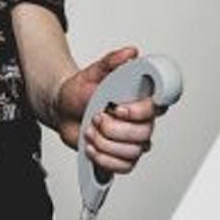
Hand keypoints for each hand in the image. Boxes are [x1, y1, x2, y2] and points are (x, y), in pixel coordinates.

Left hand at [48, 46, 158, 176]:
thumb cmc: (80, 90)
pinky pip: (124, 167)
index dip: (139, 112)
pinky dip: (104, 159)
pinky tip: (92, 148)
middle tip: (95, 118)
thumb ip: (112, 61)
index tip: (118, 108)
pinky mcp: (121, 157)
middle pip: (143, 134)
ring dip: (105, 144)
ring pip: (132, 152)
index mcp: (140, 99)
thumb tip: (131, 52)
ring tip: (89, 132)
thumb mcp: (93, 72)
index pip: (156, 108)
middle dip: (113, 129)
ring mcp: (133, 141)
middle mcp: (141, 122)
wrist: (63, 108)